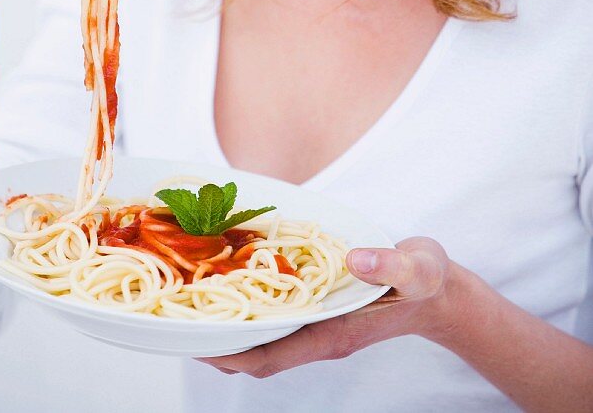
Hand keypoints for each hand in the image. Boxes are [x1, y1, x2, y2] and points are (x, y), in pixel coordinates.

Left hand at [197, 237, 456, 378]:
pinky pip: (277, 316)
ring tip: (193, 298)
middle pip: (257, 352)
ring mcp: (318, 323)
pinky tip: (234, 278)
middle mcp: (319, 333)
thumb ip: (389, 266)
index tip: (195, 344)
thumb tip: (356, 259)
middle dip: (217, 342)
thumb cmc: (426, 281)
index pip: (272, 357)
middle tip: (176, 318)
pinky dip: (251, 305)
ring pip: (264, 335)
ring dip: (230, 324)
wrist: (439, 290)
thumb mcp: (415, 268)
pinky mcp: (320, 308)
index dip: (232, 355)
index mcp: (334, 332)